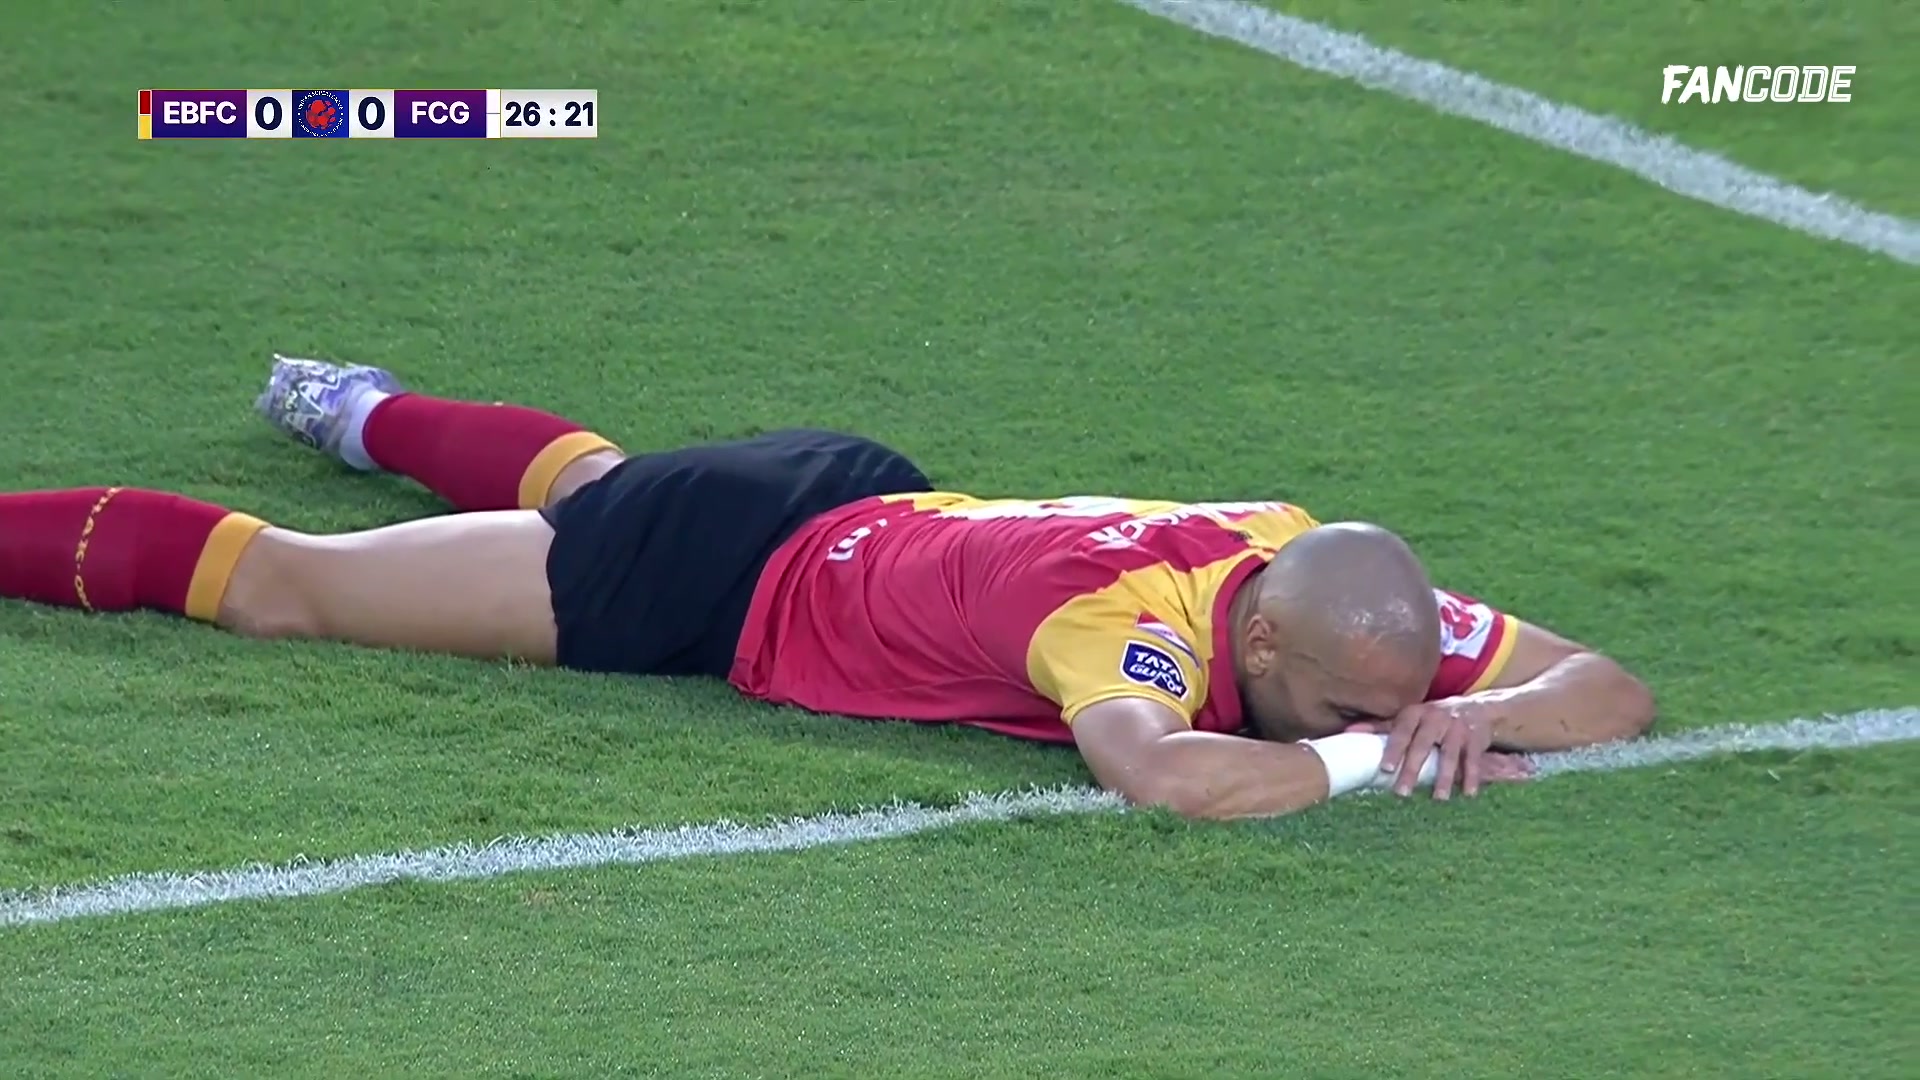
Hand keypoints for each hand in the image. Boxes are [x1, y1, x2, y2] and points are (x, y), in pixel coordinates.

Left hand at [1363, 697, 1509, 798]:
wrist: (1476, 708)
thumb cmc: (1431, 719)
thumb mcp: (1408, 718)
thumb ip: (1380, 727)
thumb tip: (1348, 733)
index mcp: (1414, 713)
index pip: (1400, 732)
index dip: (1392, 750)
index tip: (1384, 770)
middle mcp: (1436, 717)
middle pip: (1422, 746)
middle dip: (1413, 769)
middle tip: (1402, 793)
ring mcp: (1458, 728)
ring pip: (1450, 755)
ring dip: (1445, 778)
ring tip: (1438, 799)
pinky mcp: (1477, 738)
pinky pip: (1474, 760)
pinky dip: (1472, 777)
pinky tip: (1469, 793)